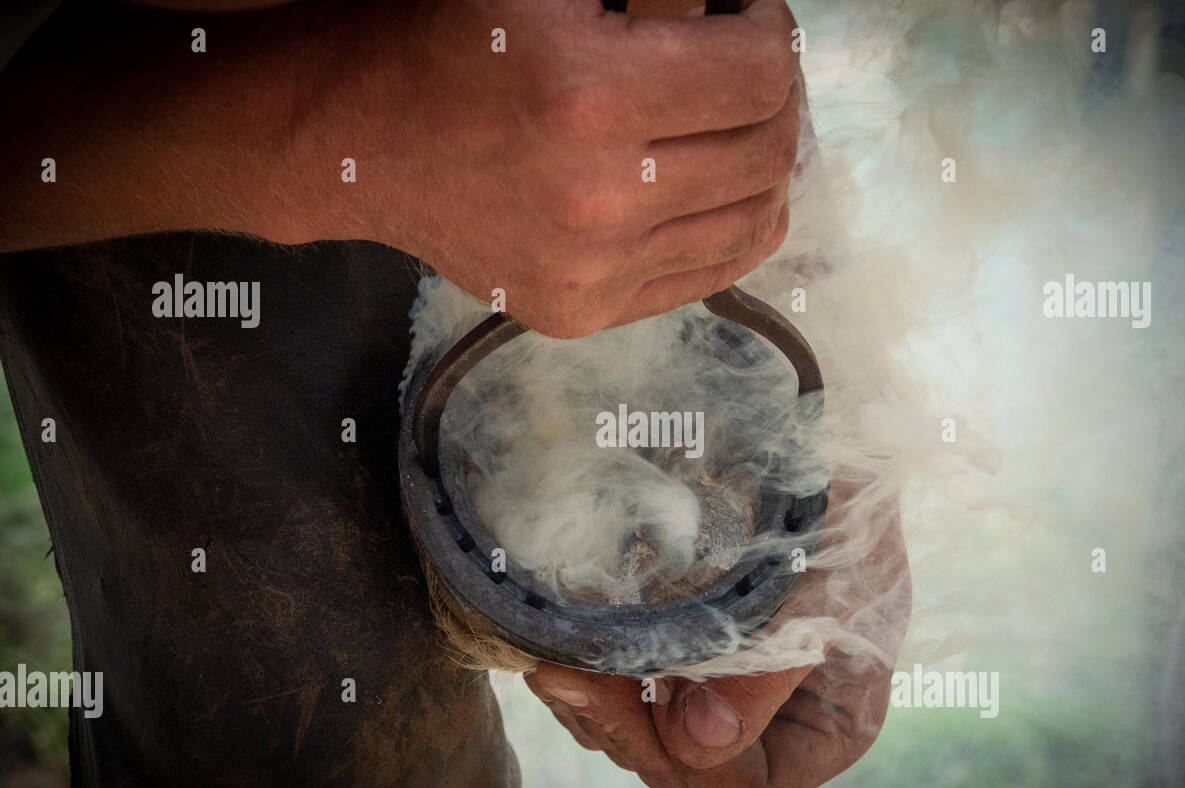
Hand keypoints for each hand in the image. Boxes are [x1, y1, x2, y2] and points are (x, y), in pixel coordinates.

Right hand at [315, 0, 801, 336]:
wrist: (362, 143)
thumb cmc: (449, 42)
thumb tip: (740, 11)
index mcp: (589, 96)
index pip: (758, 73)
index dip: (769, 31)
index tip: (745, 19)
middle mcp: (599, 199)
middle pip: (766, 149)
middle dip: (775, 98)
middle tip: (742, 74)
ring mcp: (593, 271)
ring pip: (754, 219)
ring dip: (764, 164)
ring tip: (734, 130)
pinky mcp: (583, 313)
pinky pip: (711, 272)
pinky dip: (734, 224)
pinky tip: (715, 188)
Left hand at [524, 485, 910, 787]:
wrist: (814, 434)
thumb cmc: (838, 503)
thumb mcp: (822, 580)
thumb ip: (767, 667)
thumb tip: (700, 743)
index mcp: (829, 721)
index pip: (748, 783)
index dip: (691, 756)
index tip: (649, 693)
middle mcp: (774, 719)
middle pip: (683, 768)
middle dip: (623, 725)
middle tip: (566, 673)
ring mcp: (723, 688)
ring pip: (643, 737)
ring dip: (594, 707)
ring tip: (554, 661)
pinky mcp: (681, 655)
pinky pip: (625, 696)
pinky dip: (591, 678)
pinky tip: (564, 646)